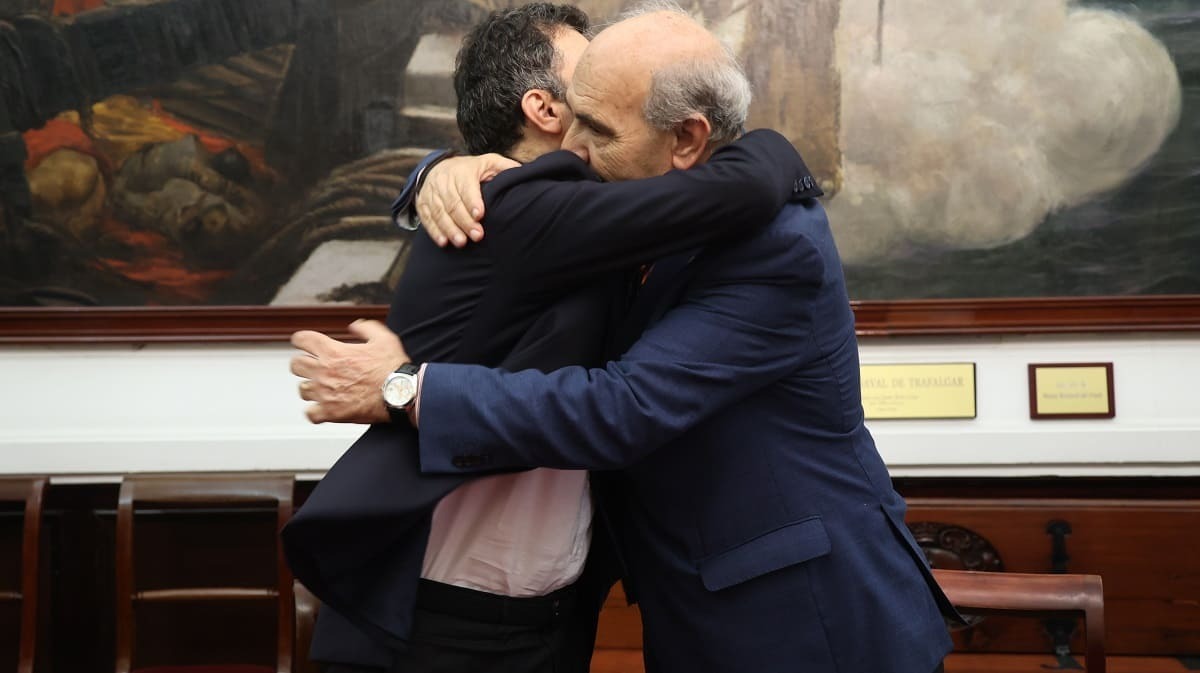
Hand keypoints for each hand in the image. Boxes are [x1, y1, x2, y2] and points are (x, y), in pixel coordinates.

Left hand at [290, 319, 409, 423]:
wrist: (400, 394)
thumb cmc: (392, 368)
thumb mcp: (383, 338)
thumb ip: (366, 328)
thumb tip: (354, 326)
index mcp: (333, 352)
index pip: (301, 339)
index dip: (301, 340)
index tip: (303, 343)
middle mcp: (324, 371)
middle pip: (295, 364)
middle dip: (303, 363)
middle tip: (314, 366)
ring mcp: (325, 393)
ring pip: (302, 389)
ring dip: (310, 387)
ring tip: (321, 388)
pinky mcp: (331, 412)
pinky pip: (310, 414)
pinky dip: (315, 412)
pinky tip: (323, 409)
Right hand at [416, 154, 518, 247]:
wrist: (439, 167)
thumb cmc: (471, 169)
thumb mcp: (489, 162)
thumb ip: (505, 168)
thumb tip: (523, 174)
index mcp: (462, 171)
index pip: (466, 187)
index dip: (472, 201)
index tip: (480, 215)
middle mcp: (444, 181)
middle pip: (453, 203)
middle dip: (464, 221)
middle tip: (477, 236)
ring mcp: (432, 192)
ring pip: (439, 212)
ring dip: (450, 228)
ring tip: (461, 242)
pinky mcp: (422, 203)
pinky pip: (427, 218)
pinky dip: (434, 231)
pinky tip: (443, 242)